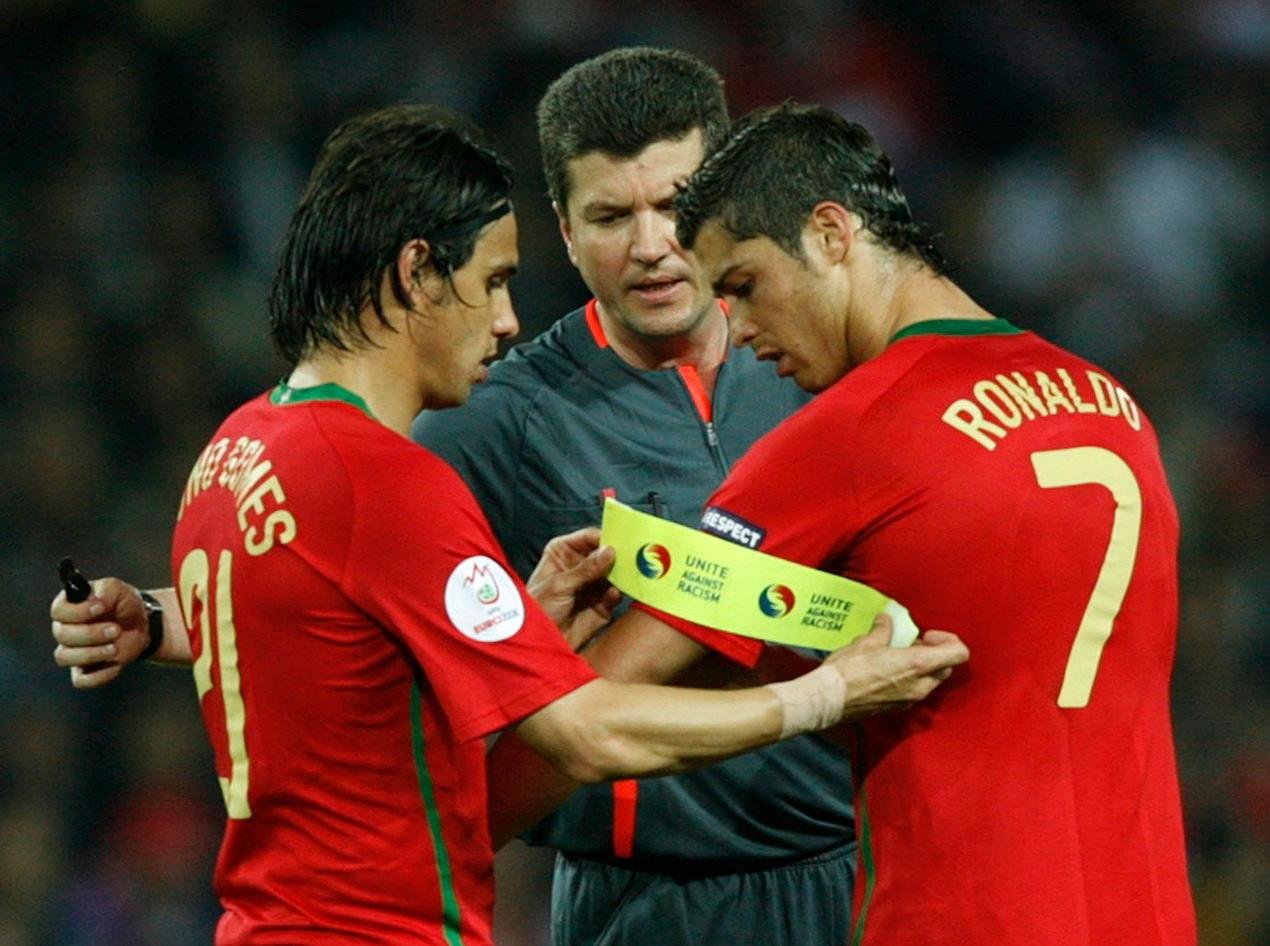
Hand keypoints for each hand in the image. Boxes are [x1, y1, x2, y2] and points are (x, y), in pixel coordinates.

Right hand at [50, 577, 148, 688]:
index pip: (58, 611)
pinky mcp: (84, 670)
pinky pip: (81, 680)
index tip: (100, 607)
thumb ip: (104, 590)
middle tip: (115, 629)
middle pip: (62, 635)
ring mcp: (73, 651)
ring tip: (115, 647)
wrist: (142, 625)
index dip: (77, 611)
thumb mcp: (117, 589)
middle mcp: (65, 629)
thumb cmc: (124, 604)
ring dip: (92, 653)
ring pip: (64, 657)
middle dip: (91, 633)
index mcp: (69, 607)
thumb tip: (94, 601)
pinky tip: (116, 664)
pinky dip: (100, 675)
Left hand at [527, 527, 621, 649]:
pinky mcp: (602, 605)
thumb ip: (585, 569)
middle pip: (606, 554)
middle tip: (630, 556)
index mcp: (564, 552)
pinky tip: (613, 594)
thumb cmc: (536, 609)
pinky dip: (616, 594)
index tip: (618, 541)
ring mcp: (593, 586)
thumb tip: (609, 551)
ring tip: (626, 575)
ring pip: (614, 574)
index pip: (589, 538)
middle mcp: (580, 566)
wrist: (537, 644)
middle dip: (618, 556)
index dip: (604, 538)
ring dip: (621, 575)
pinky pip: (614, 596)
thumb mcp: (559, 585)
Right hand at [825, 613, 968, 717]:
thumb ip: (883, 630)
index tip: (926, 635)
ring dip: (921, 666)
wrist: (828, 700)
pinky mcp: (898, 708)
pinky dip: (909, 678)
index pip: (958, 653)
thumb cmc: (848, 670)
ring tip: (896, 655)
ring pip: (931, 680)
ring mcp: (910, 700)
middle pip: (945, 667)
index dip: (948, 639)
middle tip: (911, 643)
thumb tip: (886, 621)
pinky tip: (886, 670)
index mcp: (918, 665)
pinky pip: (915, 691)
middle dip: (933, 653)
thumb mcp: (866, 642)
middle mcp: (920, 685)